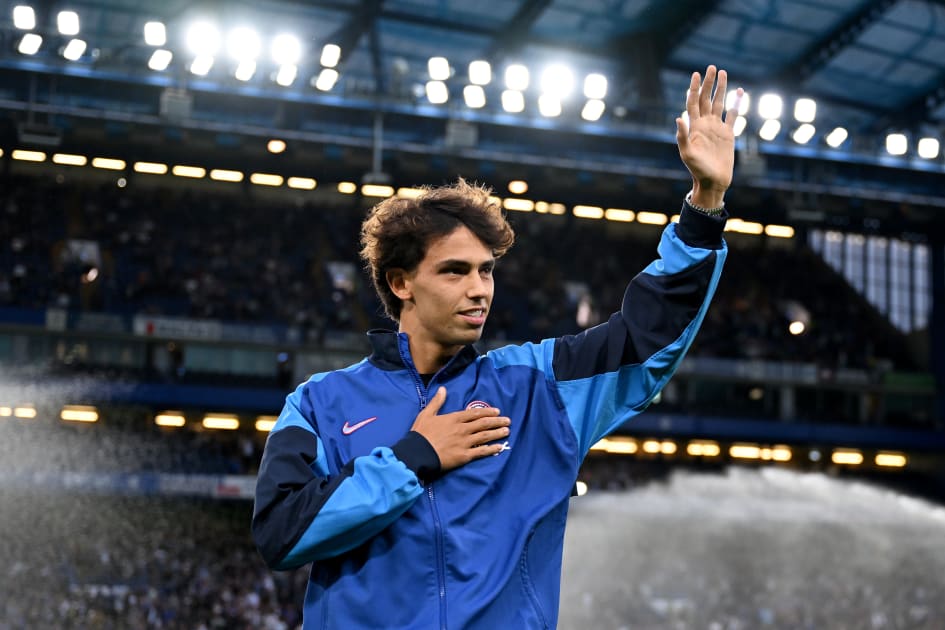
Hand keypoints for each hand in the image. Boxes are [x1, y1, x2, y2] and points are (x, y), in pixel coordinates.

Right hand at [410, 386, 510, 470]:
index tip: (497, 411)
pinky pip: (481, 452)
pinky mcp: (464, 456)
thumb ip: (437, 402)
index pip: (474, 413)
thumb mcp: (426, 414)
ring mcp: (464, 442)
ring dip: (497, 433)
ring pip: (485, 436)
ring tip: (507, 431)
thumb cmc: (420, 434)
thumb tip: (443, 388)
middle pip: (483, 423)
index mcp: (454, 418)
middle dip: (497, 421)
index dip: (487, 412)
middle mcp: (462, 429)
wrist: (417, 454)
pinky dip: (491, 449)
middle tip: (507, 421)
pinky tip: (500, 447)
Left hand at [676, 65, 742, 208]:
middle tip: (711, 67)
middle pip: (706, 98)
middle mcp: (705, 124)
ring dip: (720, 89)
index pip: (693, 102)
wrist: (713, 182)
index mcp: (694, 127)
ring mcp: (717, 128)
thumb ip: (682, 136)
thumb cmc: (697, 170)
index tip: (696, 74)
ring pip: (719, 103)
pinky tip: (739, 92)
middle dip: (708, 83)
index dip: (694, 88)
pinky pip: (733, 115)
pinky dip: (737, 103)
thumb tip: (678, 117)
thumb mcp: (687, 154)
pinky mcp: (728, 134)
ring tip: (722, 73)